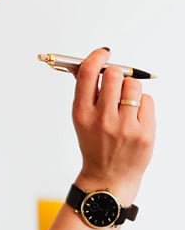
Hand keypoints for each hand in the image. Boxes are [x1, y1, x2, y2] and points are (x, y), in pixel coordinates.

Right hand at [72, 48, 154, 202]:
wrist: (108, 176)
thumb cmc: (94, 144)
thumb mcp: (81, 119)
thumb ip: (85, 92)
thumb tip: (88, 64)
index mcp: (81, 113)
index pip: (87, 74)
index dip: (96, 57)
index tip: (103, 53)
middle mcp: (101, 119)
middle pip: (113, 75)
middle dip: (115, 74)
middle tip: (115, 82)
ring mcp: (124, 126)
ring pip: (133, 85)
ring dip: (130, 89)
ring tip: (125, 104)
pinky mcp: (144, 133)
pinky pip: (147, 100)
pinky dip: (142, 104)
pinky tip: (134, 117)